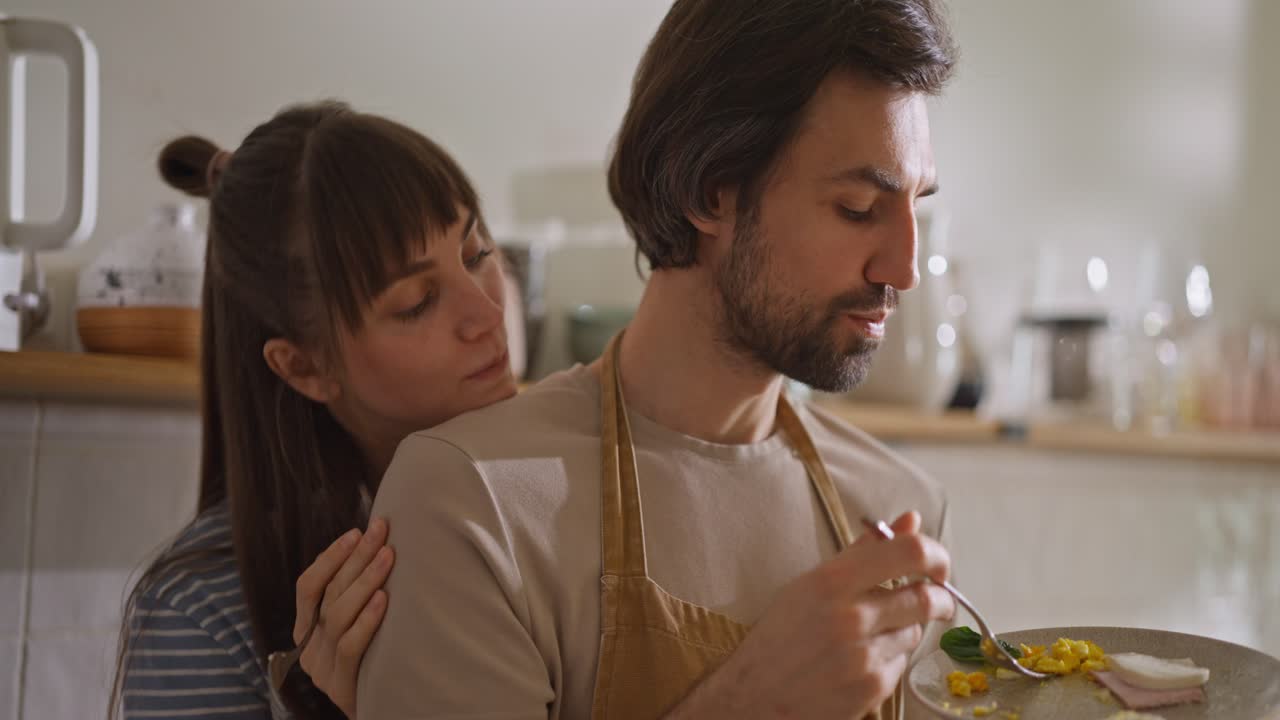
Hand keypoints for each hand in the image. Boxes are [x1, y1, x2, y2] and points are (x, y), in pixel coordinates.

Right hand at [293, 517, 393, 718]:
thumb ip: (353, 600)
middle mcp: (309, 647)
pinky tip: (384, 598)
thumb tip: (376, 549)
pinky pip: (350, 646)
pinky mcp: (340, 685)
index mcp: (306, 631)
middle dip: (355, 558)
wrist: (379, 711)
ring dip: (364, 581)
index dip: (330, 557)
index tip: (356, 531)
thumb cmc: (371, 662)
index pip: (308, 587)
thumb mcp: (355, 629)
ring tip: (387, 555)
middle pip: (329, 594)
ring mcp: (322, 668)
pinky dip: (367, 620)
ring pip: (337, 616)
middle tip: (380, 530)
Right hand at [669, 511, 953, 719]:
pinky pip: (901, 664)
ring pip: (915, 632)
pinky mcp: (872, 689)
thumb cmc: (780, 636)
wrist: (753, 696)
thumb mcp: (811, 583)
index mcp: (832, 581)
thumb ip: (864, 551)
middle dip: (941, 598)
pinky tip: (861, 661)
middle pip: (926, 597)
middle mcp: (851, 616)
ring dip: (905, 629)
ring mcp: (864, 656)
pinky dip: (890, 659)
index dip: (935, 555)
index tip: (936, 564)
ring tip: (874, 634)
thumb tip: (910, 520)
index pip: (908, 553)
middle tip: (937, 599)